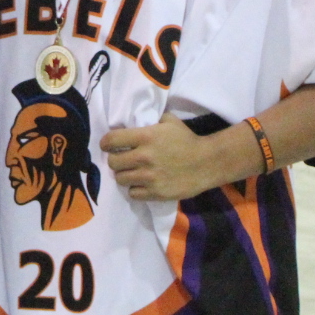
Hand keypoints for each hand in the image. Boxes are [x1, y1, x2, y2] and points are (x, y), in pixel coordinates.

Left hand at [100, 113, 261, 200]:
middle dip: (115, 160)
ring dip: (124, 175)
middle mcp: (143, 157)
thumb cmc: (187, 140)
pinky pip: (132, 193)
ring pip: (120, 179)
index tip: (108, 145)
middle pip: (112, 162)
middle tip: (123, 160)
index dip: (106, 143)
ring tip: (132, 172)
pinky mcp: (156, 192)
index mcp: (144, 137)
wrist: (208, 162)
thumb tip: (133, 120)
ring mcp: (149, 177)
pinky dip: (135, 189)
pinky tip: (142, 184)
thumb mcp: (169, 122)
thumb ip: (149, 120)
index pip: (110, 140)